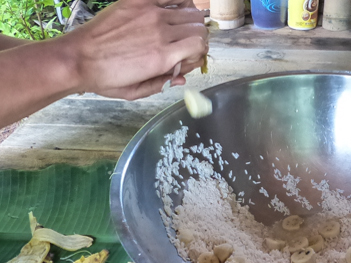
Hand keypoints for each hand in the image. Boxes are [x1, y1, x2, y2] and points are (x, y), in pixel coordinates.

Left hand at [61, 0, 207, 99]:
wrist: (77, 58)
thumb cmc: (105, 77)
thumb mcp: (137, 92)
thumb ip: (164, 84)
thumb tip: (180, 77)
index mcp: (163, 57)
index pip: (201, 46)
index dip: (197, 53)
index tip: (187, 58)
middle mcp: (160, 32)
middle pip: (199, 26)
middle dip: (197, 36)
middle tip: (185, 43)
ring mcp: (149, 13)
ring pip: (189, 10)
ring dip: (189, 19)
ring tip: (178, 26)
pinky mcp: (137, 2)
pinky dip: (177, 1)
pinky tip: (170, 9)